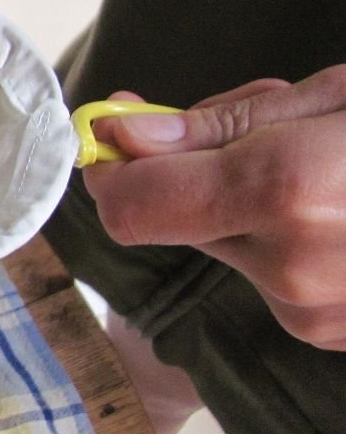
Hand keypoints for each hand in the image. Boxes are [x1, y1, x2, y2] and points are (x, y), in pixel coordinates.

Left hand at [83, 65, 345, 350]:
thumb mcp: (339, 98)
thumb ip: (223, 124)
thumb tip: (124, 135)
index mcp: (287, 192)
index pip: (132, 205)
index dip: (111, 169)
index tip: (112, 134)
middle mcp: (290, 269)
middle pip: (174, 222)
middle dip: (195, 175)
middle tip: (261, 133)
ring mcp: (313, 313)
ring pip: (227, 248)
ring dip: (248, 209)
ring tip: (325, 173)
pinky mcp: (329, 335)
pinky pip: (271, 276)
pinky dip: (287, 240)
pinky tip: (344, 214)